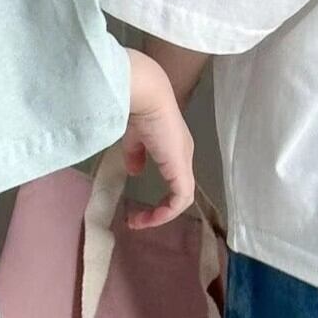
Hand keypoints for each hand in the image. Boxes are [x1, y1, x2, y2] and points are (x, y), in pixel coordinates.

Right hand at [122, 51, 195, 229]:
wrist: (145, 95)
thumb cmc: (136, 108)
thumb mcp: (133, 136)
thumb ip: (135, 154)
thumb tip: (134, 171)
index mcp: (173, 147)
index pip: (174, 179)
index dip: (158, 196)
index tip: (135, 208)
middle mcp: (183, 155)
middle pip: (179, 190)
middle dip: (159, 209)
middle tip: (137, 220)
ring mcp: (184, 161)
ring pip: (182, 197)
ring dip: (161, 214)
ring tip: (140, 222)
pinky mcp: (181, 168)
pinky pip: (180, 198)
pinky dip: (166, 212)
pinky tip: (149, 217)